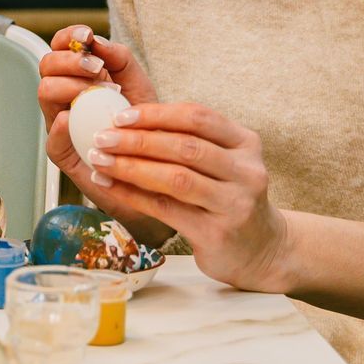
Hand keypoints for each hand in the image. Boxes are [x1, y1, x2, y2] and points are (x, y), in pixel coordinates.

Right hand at [38, 26, 168, 236]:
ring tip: (94, 92)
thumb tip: (98, 40)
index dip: (68, 37)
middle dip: (69, 60)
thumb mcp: (138, 83)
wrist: (157, 168)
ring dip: (68, 86)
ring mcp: (63, 125)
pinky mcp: (67, 154)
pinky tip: (73, 118)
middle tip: (96, 68)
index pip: (61, 47)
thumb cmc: (145, 124)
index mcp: (80, 76)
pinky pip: (53, 140)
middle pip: (47, 66)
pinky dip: (60, 126)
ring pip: (45, 95)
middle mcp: (66, 97)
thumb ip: (120, 58)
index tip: (87, 35)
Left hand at [86, 101, 290, 291]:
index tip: (121, 115)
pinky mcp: (217, 234)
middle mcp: (246, 171)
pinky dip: (133, 195)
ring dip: (131, 167)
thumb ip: (187, 142)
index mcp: (246, 143)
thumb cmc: (229, 198)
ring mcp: (235, 204)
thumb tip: (126, 124)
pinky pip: (166, 208)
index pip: (198, 117)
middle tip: (102, 138)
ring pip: (176, 178)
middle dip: (138, 139)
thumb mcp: (221, 163)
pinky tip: (111, 186)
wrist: (262, 250)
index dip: (156, 113)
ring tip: (100, 160)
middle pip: (185, 146)